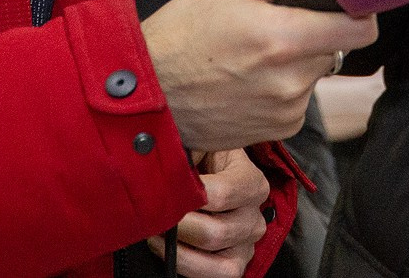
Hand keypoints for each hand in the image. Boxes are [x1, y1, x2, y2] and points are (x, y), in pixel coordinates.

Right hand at [142, 0, 377, 152]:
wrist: (147, 94)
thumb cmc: (183, 35)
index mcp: (283, 39)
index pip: (360, 30)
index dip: (360, 11)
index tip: (347, 4)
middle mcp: (291, 81)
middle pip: (337, 48)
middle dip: (317, 32)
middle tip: (280, 24)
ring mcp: (286, 110)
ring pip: (317, 73)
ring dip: (299, 61)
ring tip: (256, 53)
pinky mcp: (278, 130)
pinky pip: (299, 99)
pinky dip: (284, 87)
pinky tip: (250, 80)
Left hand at [147, 149, 268, 277]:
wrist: (208, 176)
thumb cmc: (200, 159)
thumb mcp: (197, 143)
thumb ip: (185, 147)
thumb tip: (157, 151)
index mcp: (251, 181)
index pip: (221, 195)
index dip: (186, 196)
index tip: (159, 189)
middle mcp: (255, 213)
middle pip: (214, 232)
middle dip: (177, 225)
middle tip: (153, 213)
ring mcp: (248, 241)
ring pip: (212, 254)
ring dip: (175, 245)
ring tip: (155, 229)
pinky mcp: (236, 263)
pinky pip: (216, 274)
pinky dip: (186, 263)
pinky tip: (166, 248)